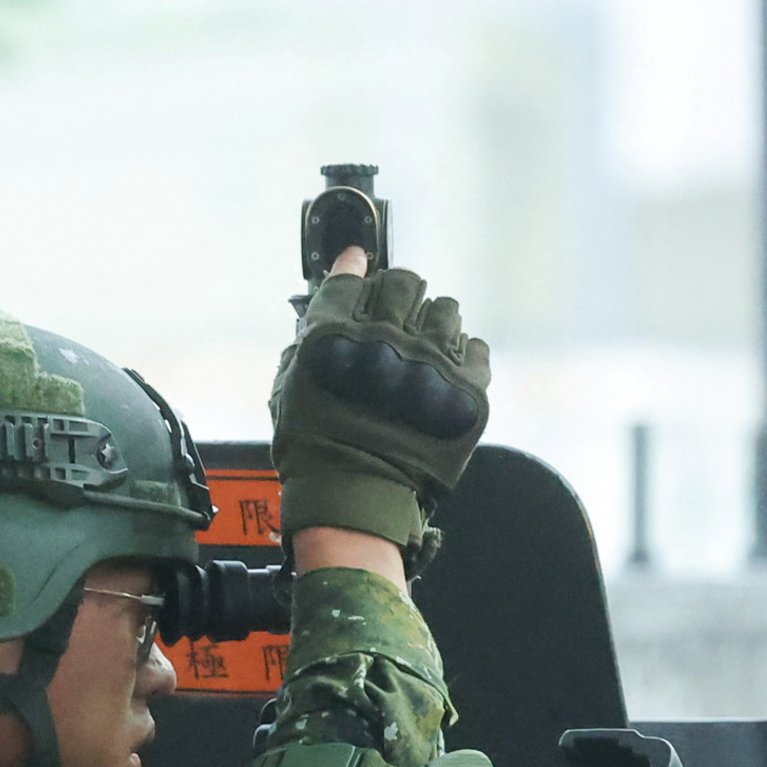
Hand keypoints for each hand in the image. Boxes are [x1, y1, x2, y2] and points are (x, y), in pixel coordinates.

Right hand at [273, 247, 489, 558]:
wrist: (356, 500)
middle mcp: (388, 339)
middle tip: (396, 317)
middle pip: (405, 284)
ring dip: (434, 321)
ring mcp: (432, 364)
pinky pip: (476, 347)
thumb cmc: (314, 447)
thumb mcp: (290, 384)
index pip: (354, 278)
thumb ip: (311, 335)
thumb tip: (330, 296)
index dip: (356, 270)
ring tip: (426, 347)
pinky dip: (463, 354)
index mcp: (339, 333)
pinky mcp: (466, 390)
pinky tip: (448, 370)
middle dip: (398, 296)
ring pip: (446, 309)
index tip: (360, 267)